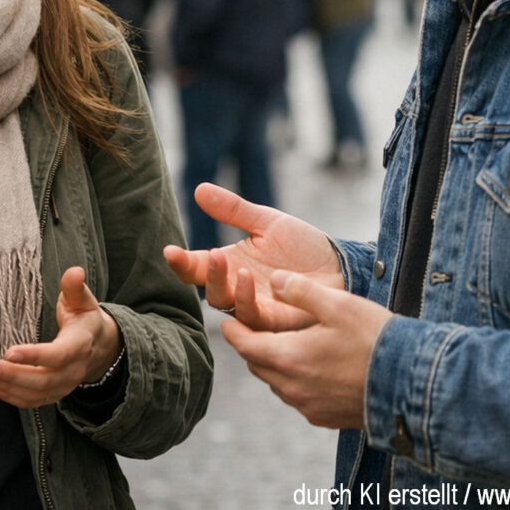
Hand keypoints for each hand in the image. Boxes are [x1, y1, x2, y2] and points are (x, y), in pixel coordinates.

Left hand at [0, 266, 120, 407]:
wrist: (99, 346)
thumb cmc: (85, 319)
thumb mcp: (83, 300)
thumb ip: (75, 287)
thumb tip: (74, 271)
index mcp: (80, 345)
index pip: (58, 355)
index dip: (35, 355)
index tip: (9, 351)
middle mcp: (73, 370)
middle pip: (43, 380)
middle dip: (12, 375)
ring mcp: (64, 386)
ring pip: (35, 394)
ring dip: (8, 387)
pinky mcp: (54, 394)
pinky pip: (31, 401)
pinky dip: (10, 396)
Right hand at [163, 183, 342, 330]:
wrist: (340, 264)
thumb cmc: (303, 245)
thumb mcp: (266, 221)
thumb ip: (232, 210)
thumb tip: (198, 189)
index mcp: (231, 266)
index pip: (197, 268)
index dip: (180, 262)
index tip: (169, 250)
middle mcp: (239, 289)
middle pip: (209, 291)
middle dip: (206, 275)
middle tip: (213, 255)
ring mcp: (258, 307)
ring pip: (229, 308)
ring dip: (229, 289)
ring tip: (238, 268)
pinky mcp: (278, 320)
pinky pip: (256, 319)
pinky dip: (250, 302)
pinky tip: (253, 282)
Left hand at [222, 270, 392, 429]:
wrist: (411, 385)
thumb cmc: (373, 339)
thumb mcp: (336, 304)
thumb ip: (300, 290)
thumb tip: (272, 280)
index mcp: (290, 358)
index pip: (246, 346)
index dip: (234, 331)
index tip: (225, 321)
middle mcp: (293, 388)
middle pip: (258, 366)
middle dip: (251, 346)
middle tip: (249, 328)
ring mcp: (309, 407)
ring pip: (276, 383)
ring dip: (272, 363)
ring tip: (277, 343)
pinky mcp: (325, 418)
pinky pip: (296, 396)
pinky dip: (292, 379)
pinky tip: (307, 365)